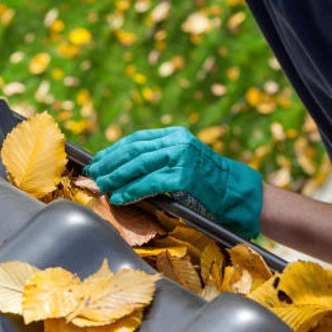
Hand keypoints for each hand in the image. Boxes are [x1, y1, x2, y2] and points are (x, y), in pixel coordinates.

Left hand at [84, 127, 262, 239]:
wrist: (237, 192)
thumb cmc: (207, 181)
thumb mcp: (182, 160)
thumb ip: (158, 158)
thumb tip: (123, 167)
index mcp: (174, 135)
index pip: (136, 139)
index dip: (114, 150)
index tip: (98, 160)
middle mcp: (177, 141)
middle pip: (134, 150)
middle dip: (110, 163)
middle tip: (94, 174)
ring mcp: (182, 157)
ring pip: (139, 165)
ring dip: (117, 177)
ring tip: (102, 186)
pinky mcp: (185, 176)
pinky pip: (151, 183)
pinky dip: (132, 190)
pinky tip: (120, 197)